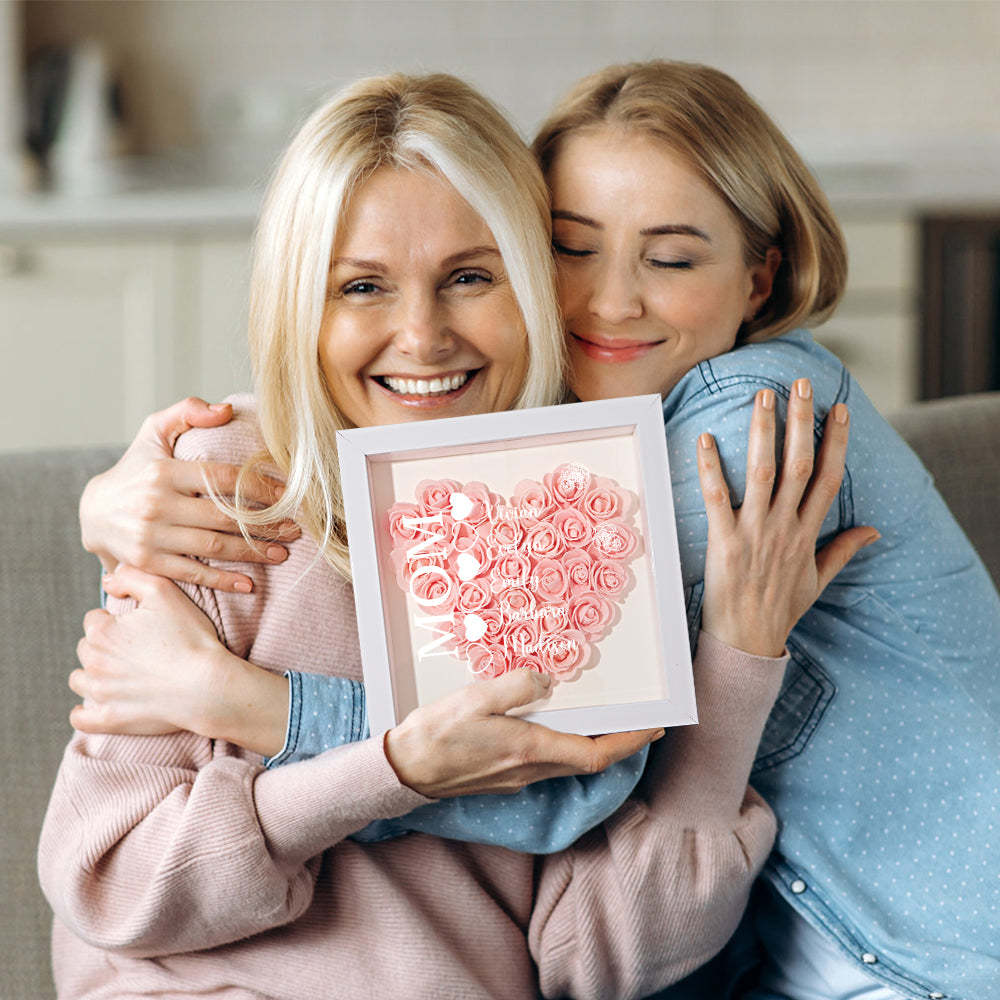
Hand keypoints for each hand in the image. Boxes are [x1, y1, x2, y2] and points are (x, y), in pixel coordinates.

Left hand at [69, 565, 288, 755]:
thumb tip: (108, 581)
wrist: (207, 685)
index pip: (94, 620)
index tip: (138, 627)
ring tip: (121, 673)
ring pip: (81, 680)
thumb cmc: (190, 637)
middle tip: (135, 648)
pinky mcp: (110, 719)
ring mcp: (100, 694)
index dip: (115, 620)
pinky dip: (86, 712)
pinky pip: (81, 719)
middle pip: (87, 649)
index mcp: (103, 632)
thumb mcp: (165, 592)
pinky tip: (100, 704)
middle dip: (105, 646)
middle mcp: (94, 662)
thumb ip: (131, 577)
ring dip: (94, 674)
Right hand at [79, 396, 299, 592]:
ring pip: (214, 546)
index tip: (289, 495)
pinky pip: (193, 574)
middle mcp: (156, 504)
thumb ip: (187, 412)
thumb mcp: (153, 432)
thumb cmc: (136, 468)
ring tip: (282, 552)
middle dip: (266, 524)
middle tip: (295, 529)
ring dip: (253, 552)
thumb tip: (226, 410)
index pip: (224, 479)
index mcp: (163, 471)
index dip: (261, 487)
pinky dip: (223, 581)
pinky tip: (249, 584)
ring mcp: (151, 536)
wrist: (93, 512)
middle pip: (225, 516)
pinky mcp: (148, 562)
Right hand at [385, 671, 662, 798]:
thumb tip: (547, 680)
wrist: (404, 771)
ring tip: (607, 719)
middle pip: (589, 760)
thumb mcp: (475, 699)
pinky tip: (558, 726)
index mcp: (529, 749)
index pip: (596, 753)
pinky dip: (567, 745)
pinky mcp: (505, 777)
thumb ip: (516, 686)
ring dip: (595, 744)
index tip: (655, 727)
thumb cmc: (436, 734)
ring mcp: (518, 777)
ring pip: (569, 762)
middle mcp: (530, 769)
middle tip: (642, 722)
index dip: (630, 741)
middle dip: (620, 742)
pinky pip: (548, 761)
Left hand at [696, 378, 878, 657]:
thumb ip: (842, 550)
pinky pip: (718, 499)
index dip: (835, 442)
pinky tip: (704, 439)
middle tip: (799, 384)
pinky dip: (711, 469)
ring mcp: (755, 533)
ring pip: (764, 474)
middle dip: (801, 422)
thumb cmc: (779, 611)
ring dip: (764, 433)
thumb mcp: (816, 580)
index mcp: (807, 533)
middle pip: (799, 465)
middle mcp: (784, 527)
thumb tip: (873, 530)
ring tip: (762, 397)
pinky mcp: (724, 543)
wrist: (748, 642)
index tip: (840, 408)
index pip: (828, 478)